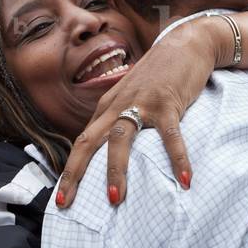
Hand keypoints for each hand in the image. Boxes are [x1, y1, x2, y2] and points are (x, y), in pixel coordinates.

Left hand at [55, 16, 225, 207]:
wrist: (184, 45)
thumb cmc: (157, 77)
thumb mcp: (131, 98)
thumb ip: (119, 122)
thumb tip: (109, 156)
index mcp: (106, 108)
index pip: (82, 143)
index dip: (70, 171)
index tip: (61, 199)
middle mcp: (117, 106)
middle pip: (89, 142)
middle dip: (75, 174)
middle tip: (65, 203)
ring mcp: (141, 103)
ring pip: (121, 139)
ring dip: (116, 170)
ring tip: (115, 199)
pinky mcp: (167, 103)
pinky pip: (170, 137)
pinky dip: (178, 159)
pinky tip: (185, 180)